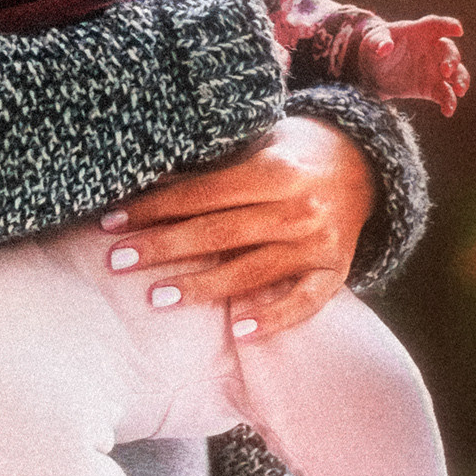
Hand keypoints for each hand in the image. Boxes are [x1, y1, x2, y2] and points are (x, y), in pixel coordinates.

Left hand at [99, 116, 374, 337]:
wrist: (363, 165)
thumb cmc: (291, 152)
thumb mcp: (254, 144)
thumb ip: (208, 168)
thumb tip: (142, 181)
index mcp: (274, 169)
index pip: (202, 193)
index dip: (154, 208)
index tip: (112, 222)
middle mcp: (298, 208)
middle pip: (220, 233)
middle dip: (164, 247)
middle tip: (117, 262)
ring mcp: (319, 243)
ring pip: (252, 270)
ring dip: (202, 286)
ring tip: (157, 297)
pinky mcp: (334, 272)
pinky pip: (304, 301)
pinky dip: (273, 318)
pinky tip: (237, 330)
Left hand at [360, 15, 468, 114]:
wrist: (373, 71)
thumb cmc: (376, 47)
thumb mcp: (373, 41)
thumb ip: (379, 41)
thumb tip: (385, 48)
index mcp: (420, 32)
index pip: (436, 25)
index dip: (449, 25)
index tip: (458, 30)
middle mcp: (433, 50)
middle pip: (450, 51)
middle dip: (452, 60)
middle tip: (446, 71)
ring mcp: (435, 70)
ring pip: (457, 73)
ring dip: (461, 80)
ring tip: (459, 91)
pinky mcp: (432, 88)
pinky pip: (445, 95)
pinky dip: (449, 102)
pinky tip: (448, 111)